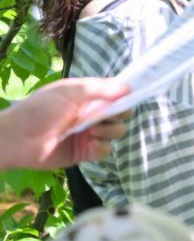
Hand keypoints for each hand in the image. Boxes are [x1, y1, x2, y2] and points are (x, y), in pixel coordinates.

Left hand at [0, 78, 129, 171]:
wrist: (17, 139)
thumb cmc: (40, 109)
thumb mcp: (69, 91)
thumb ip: (100, 89)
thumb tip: (128, 88)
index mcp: (88, 97)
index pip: (117, 95)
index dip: (125, 96)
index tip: (128, 99)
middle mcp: (91, 114)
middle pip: (121, 114)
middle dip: (119, 114)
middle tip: (107, 116)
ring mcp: (89, 133)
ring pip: (116, 132)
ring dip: (109, 131)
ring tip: (92, 132)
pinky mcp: (85, 152)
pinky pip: (105, 150)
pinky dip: (101, 147)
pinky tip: (90, 144)